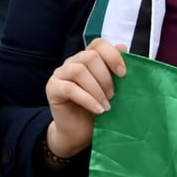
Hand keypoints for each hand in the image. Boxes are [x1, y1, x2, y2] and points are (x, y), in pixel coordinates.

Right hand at [44, 38, 126, 158]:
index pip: (98, 44)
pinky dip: (88, 100)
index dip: (112, 55)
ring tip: (106, 105)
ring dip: (96, 89)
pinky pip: (70, 88)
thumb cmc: (97, 109)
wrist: (79, 132)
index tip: (123, 74)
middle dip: (105, 77)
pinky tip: (98, 110)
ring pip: (78, 70)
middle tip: (113, 95)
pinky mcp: (53, 89)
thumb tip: (123, 47)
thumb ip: (115, 70)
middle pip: (89, 56)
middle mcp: (72, 63)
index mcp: (86, 59)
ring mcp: (60, 74)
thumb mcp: (110, 89)